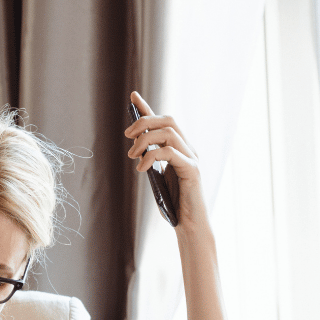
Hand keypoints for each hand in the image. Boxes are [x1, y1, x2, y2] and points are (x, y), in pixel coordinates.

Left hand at [124, 91, 207, 228]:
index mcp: (179, 149)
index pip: (163, 122)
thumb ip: (150, 160)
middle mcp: (188, 148)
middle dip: (144, 123)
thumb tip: (136, 146)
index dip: (147, 108)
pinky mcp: (192, 169)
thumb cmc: (172, 203)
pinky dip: (152, 156)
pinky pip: (171, 152)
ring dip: (145, 140)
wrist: (188, 224)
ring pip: (169, 132)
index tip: (132, 96)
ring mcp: (192, 157)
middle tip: (127, 136)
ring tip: (133, 157)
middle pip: (168, 120)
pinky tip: (141, 169)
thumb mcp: (156, 177)